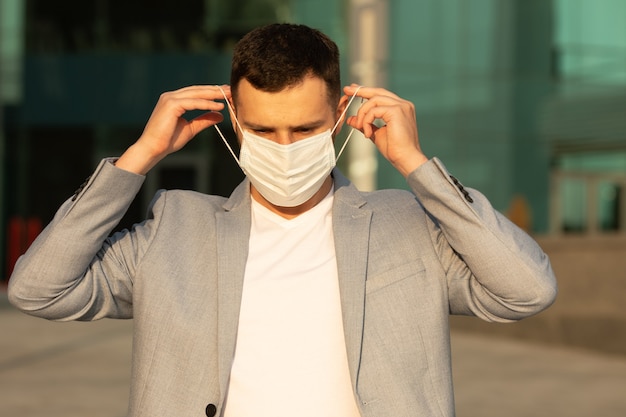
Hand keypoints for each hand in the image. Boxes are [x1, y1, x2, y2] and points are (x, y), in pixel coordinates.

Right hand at [116, 85, 230, 174]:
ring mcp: (169, 99)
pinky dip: (207, 104)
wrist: (153, 148)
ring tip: (228, 95)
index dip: (211, 92)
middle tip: (230, 90)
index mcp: (174, 100)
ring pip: (196, 94)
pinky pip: (193, 102)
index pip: (196, 93)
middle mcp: (170, 96)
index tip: (225, 93)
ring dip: (213, 94)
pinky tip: (219, 106)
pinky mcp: (171, 105)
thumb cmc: (168, 140)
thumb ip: (204, 120)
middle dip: (215, 90)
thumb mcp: (191, 128)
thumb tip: (220, 115)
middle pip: (197, 90)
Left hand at [343, 84, 427, 177]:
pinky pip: (374, 111)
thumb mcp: (376, 134)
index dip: (367, 91)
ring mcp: (401, 106)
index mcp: (401, 108)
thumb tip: (351, 119)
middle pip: (378, 92)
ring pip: (374, 100)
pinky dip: (366, 120)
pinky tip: (367, 133)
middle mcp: (403, 104)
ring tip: (359, 126)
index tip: (353, 90)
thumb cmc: (395, 149)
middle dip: (361, 90)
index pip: (381, 95)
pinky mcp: (396, 111)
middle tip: (347, 90)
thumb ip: (365, 124)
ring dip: (362, 113)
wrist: (406, 159)